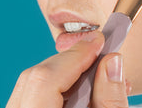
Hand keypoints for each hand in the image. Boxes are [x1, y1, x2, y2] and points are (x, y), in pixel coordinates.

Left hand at [6, 31, 130, 107]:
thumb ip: (108, 99)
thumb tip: (112, 61)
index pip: (45, 78)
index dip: (75, 56)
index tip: (100, 41)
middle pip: (37, 75)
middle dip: (71, 62)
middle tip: (101, 57)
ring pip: (32, 82)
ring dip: (64, 74)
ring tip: (94, 80)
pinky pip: (29, 93)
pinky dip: (54, 87)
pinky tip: (77, 92)